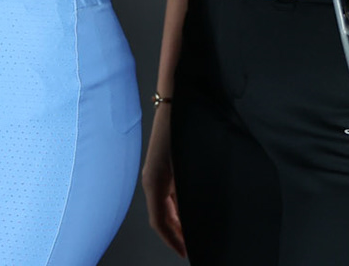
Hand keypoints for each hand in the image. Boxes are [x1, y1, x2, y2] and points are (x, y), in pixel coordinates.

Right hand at [140, 100, 186, 256]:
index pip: (159, 222)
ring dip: (179, 221)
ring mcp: (157, 171)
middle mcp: (153, 179)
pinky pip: (169, 193)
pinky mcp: (164, 165)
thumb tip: (192, 217)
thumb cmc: (184, 128)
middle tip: (193, 248)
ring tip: (195, 234)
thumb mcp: (187, 165)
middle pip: (161, 216)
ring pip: (166, 205)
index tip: (186, 254)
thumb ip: (186, 193)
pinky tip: (193, 209)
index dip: (172, 240)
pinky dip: (179, 207)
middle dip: (176, 234)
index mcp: (155, 181)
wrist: (178, 99)